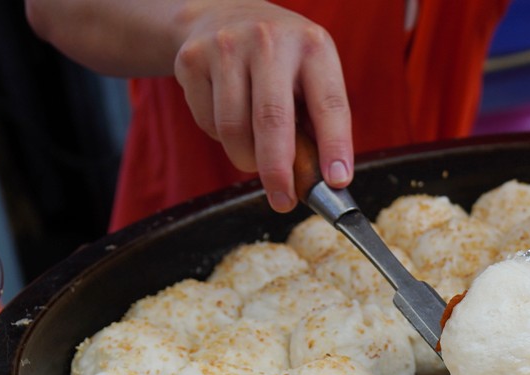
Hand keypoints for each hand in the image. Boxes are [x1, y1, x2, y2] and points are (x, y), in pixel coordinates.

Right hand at [173, 1, 353, 212]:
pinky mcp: (192, 61)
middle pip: (272, 121)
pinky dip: (220, 138)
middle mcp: (270, 41)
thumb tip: (322, 181)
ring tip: (255, 158)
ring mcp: (227, 47)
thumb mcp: (310, 74)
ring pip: (234, 129)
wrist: (223, 14)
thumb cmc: (280, 61)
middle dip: (278, 172)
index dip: (335, 146)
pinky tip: (230, 119)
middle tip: (283, 202)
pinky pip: (207, 123)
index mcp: (313, 46)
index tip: (337, 181)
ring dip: (246, 160)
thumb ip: (316, 122)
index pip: (329, 104)